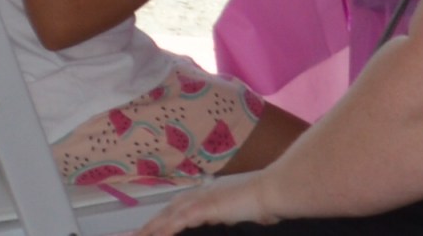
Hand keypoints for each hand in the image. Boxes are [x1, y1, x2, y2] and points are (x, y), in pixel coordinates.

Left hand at [135, 172, 277, 235]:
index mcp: (207, 195)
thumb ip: (227, 218)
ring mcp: (201, 199)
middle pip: (167, 211)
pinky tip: (154, 235)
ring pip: (167, 216)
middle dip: (149, 226)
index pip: (177, 209)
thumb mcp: (240, 213)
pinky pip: (178, 221)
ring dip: (151, 228)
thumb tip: (227, 221)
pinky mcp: (204, 207)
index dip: (161, 220)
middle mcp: (200, 194)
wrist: (272, 192)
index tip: (149, 230)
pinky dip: (164, 229)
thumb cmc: (262, 203)